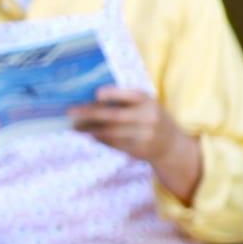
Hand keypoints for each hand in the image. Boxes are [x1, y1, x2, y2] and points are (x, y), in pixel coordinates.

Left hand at [71, 86, 202, 201]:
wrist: (171, 145)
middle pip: (115, 116)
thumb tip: (91, 97)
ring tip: (75, 125)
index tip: (96, 94)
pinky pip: (114, 143)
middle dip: (90, 113)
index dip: (113, 94)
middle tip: (70, 111)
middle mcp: (148, 117)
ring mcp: (144, 135)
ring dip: (90, 129)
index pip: (130, 95)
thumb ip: (125, 99)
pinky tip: (88, 133)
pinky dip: (99, 138)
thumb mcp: (145, 104)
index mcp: (148, 101)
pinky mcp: (138, 149)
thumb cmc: (150, 117)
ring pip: (111, 132)